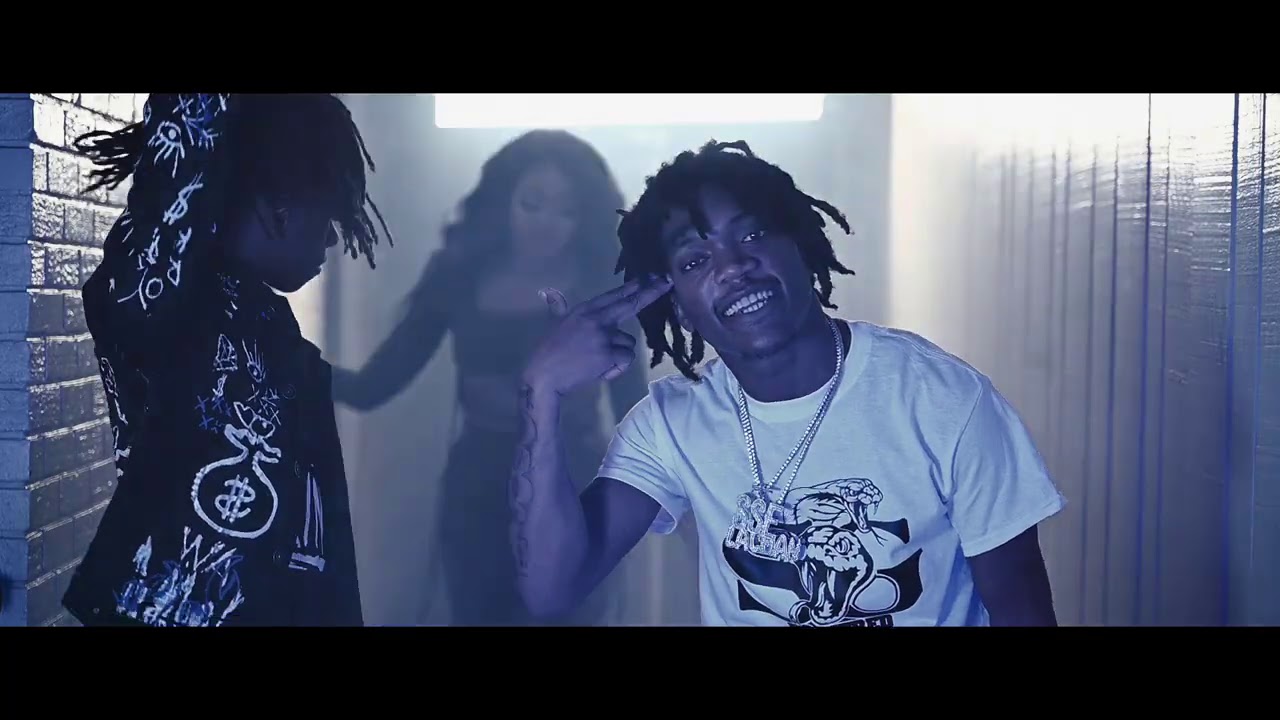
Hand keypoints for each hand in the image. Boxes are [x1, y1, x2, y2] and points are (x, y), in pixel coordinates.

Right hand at [523, 275, 672, 396]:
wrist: (545, 375)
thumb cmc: (550, 351)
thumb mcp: (557, 324)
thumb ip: (558, 307)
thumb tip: (548, 292)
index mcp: (585, 310)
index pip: (614, 295)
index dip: (632, 287)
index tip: (648, 278)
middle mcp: (597, 318)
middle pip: (630, 304)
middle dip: (650, 293)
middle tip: (666, 283)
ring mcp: (604, 335)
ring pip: (629, 343)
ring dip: (619, 354)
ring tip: (597, 362)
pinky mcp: (608, 353)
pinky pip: (626, 359)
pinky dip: (618, 368)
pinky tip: (601, 371)